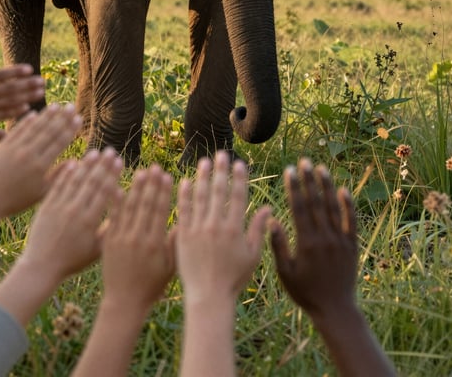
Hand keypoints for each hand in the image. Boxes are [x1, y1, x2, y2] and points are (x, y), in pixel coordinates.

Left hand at [0, 104, 80, 252]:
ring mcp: (14, 149)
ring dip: (46, 115)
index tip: (78, 118)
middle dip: (62, 118)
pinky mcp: (2, 147)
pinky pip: (17, 130)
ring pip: (34, 128)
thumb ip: (59, 176)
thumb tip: (76, 161)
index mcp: (40, 166)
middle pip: (49, 131)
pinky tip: (34, 113)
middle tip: (71, 106)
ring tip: (57, 105)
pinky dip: (26, 121)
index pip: (59, 142)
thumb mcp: (42, 193)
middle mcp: (28, 154)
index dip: (70, 129)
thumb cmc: (17, 200)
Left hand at [0, 148, 122, 327]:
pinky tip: (73, 163)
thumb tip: (124, 204)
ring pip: (75, 181)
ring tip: (95, 152)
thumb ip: (110, 227)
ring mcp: (59, 207)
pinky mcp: (46, 207)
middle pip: (91, 182)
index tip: (120, 161)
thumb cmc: (72, 261)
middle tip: (111, 151)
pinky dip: (66, 174)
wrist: (41, 267)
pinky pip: (58, 186)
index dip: (112, 175)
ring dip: (86, 165)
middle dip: (102, 165)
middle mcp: (74, 211)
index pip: (103, 192)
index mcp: (89, 221)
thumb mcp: (96, 249)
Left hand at [99, 163, 174, 312]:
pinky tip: (116, 186)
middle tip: (154, 167)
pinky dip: (114, 201)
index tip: (166, 175)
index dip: (163, 192)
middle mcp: (137, 238)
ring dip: (135, 188)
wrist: (124, 303)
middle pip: (144, 205)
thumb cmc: (152, 286)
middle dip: (150, 184)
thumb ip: (176, 243)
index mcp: (154, 243)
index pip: (159, 211)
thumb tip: (185, 219)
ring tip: (140, 171)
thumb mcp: (171, 267)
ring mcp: (121, 239)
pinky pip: (111, 218)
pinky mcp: (108, 242)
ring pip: (128, 208)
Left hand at [176, 152, 270, 305]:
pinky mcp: (183, 236)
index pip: (237, 197)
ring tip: (204, 161)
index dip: (239, 178)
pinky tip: (185, 181)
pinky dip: (184, 195)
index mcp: (235, 229)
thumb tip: (268, 208)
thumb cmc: (233, 279)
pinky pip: (183, 210)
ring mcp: (198, 230)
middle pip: (218, 192)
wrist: (208, 297)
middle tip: (221, 153)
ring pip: (200, 197)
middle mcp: (216, 226)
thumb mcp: (252, 255)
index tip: (240, 163)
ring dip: (202, 177)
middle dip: (221, 171)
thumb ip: (259, 230)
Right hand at [270, 159, 357, 319]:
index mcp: (306, 243)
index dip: (294, 187)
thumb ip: (278, 246)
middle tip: (304, 161)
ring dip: (327, 186)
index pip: (299, 208)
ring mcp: (340, 240)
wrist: (335, 308)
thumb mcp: (285, 273)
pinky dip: (348, 204)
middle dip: (309, 180)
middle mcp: (324, 237)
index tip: (289, 170)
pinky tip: (343, 189)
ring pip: (333, 207)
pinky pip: (351, 221)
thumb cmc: (305, 292)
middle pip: (316, 203)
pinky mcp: (352, 245)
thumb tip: (272, 220)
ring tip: (321, 168)